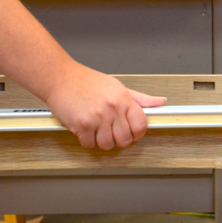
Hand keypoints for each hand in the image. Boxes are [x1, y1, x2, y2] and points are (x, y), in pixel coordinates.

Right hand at [45, 61, 165, 150]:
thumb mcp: (117, 86)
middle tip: (110, 131)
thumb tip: (160, 102)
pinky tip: (85, 128)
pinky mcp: (81, 125)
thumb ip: (140, 98)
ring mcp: (97, 118)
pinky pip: (89, 144)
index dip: (137, 133)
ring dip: (102, 141)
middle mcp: (112, 108)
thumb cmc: (87, 81)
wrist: (61, 77)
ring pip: (107, 145)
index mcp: (123, 99)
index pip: (141, 125)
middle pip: (125, 140)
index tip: (131, 132)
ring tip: (96, 129)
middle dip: (118, 139)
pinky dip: (87, 140)